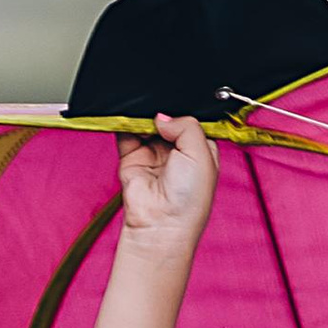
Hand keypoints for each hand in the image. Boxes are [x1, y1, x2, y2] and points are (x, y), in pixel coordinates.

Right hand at [116, 112, 217, 247]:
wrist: (160, 223)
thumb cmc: (189, 198)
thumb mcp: (202, 154)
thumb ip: (187, 126)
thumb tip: (163, 117)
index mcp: (200, 151)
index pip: (192, 121)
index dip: (185, 112)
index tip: (179, 104)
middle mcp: (177, 152)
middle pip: (168, 120)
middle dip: (164, 112)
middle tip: (161, 110)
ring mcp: (154, 154)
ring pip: (147, 124)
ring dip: (144, 116)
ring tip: (145, 113)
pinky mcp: (132, 157)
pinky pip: (126, 133)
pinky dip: (125, 123)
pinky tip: (129, 117)